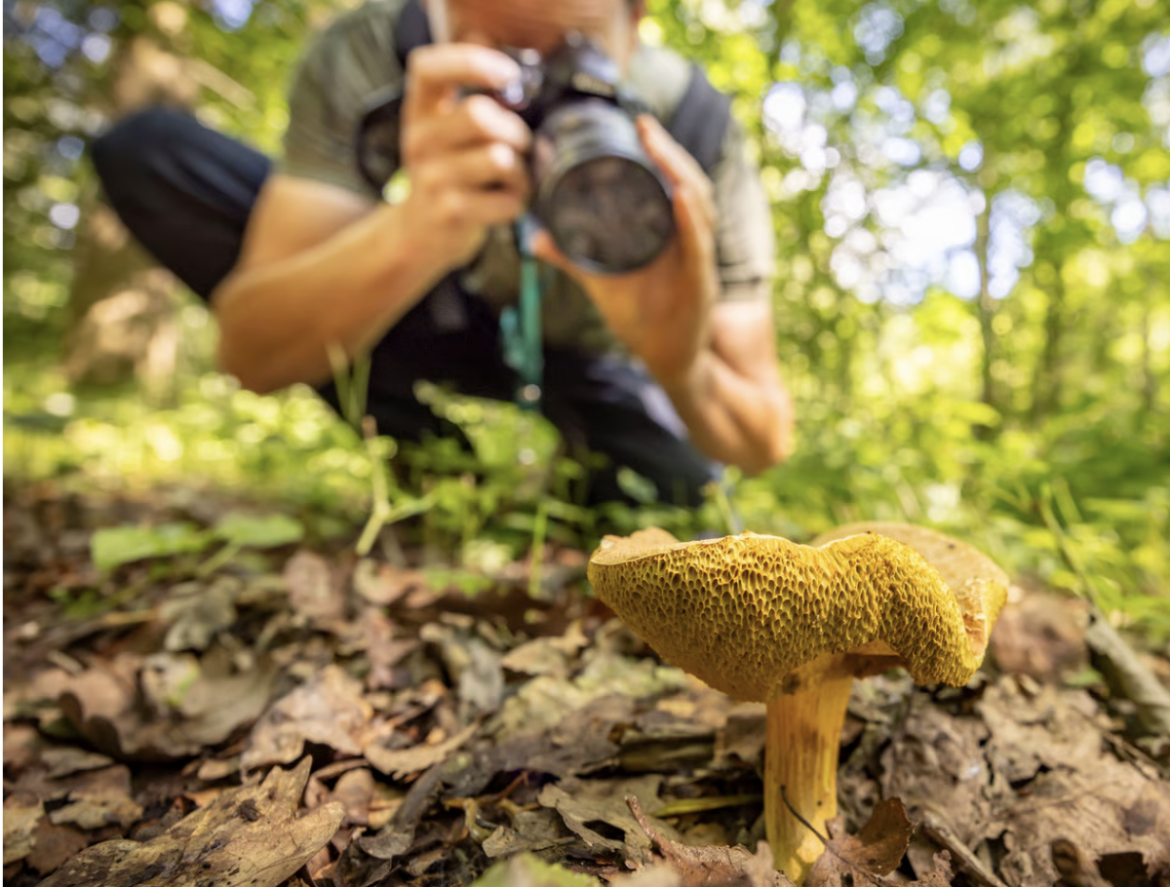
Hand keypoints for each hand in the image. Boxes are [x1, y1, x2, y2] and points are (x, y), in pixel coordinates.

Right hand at [398, 44, 532, 273]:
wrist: (419, 233)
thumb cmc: (447, 172)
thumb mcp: (445, 129)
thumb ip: (470, 96)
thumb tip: (497, 54)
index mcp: (419, 111)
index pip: (428, 68)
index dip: (471, 62)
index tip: (509, 76)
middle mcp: (419, 140)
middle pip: (478, 115)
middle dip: (514, 130)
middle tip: (520, 146)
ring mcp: (431, 178)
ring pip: (498, 158)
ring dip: (521, 170)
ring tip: (515, 179)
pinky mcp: (450, 212)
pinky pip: (505, 199)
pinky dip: (517, 201)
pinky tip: (506, 202)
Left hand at [531, 114, 719, 388]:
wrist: (671, 361)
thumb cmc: (643, 320)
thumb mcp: (603, 282)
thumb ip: (574, 258)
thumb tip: (536, 237)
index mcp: (672, 233)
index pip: (672, 182)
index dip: (660, 152)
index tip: (638, 125)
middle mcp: (691, 239)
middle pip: (689, 183)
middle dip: (669, 152)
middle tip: (644, 125)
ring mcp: (699, 259)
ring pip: (699, 206)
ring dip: (680, 173)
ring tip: (659, 147)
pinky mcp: (701, 282)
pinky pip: (699, 244)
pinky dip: (690, 218)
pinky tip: (678, 195)